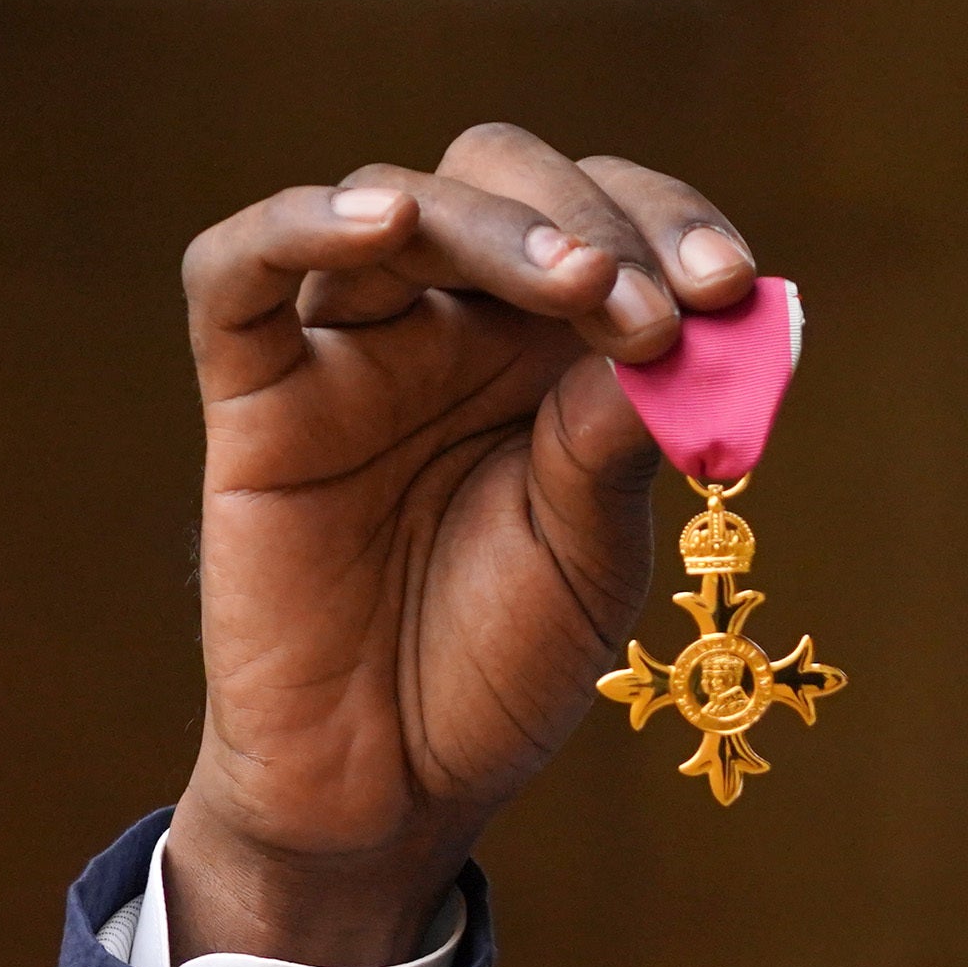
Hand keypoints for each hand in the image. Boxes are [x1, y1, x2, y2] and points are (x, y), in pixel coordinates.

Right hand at [164, 123, 758, 963]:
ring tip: (581, 280)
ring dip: (498, 226)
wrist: (393, 784)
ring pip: (398, 206)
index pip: (608, 222)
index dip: (669, 225)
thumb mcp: (593, 548)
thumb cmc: (501, 662)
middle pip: (502, 181)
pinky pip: (237, 272)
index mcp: (551, 348)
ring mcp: (349, 350)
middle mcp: (450, 325)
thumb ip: (618, 432)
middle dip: (594, 218)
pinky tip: (385, 219)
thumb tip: (680, 319)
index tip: (730, 285)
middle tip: (654, 304)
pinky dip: (303, 222)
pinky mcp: (255, 394)